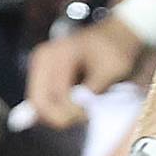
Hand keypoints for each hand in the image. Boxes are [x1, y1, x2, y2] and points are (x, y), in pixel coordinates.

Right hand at [24, 18, 143, 127]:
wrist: (116, 37)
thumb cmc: (116, 50)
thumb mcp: (110, 69)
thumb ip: (92, 88)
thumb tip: (76, 106)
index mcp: (55, 55)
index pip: (52, 94)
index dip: (68, 111)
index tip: (89, 116)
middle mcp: (42, 61)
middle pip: (39, 102)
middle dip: (60, 116)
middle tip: (85, 117)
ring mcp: (41, 68)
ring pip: (41, 104)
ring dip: (60, 113)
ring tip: (84, 111)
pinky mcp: (45, 77)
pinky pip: (46, 100)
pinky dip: (60, 107)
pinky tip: (78, 105)